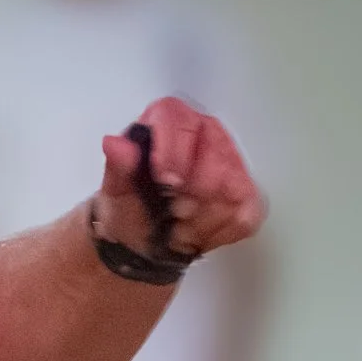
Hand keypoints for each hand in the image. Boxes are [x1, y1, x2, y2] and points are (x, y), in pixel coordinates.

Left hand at [92, 99, 264, 265]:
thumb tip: (114, 144)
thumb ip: (118, 166)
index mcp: (171, 121)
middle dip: (188, 195)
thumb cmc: (130, 208)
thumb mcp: (116, 191)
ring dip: (198, 218)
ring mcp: (231, 162)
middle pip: (213, 159)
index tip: (164, 181)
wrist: (141, 240)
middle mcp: (206, 133)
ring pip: (228, 190)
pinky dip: (213, 233)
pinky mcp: (246, 195)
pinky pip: (240, 216)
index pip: (180, 120)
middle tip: (169, 209)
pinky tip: (194, 230)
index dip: (174, 153)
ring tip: (177, 221)